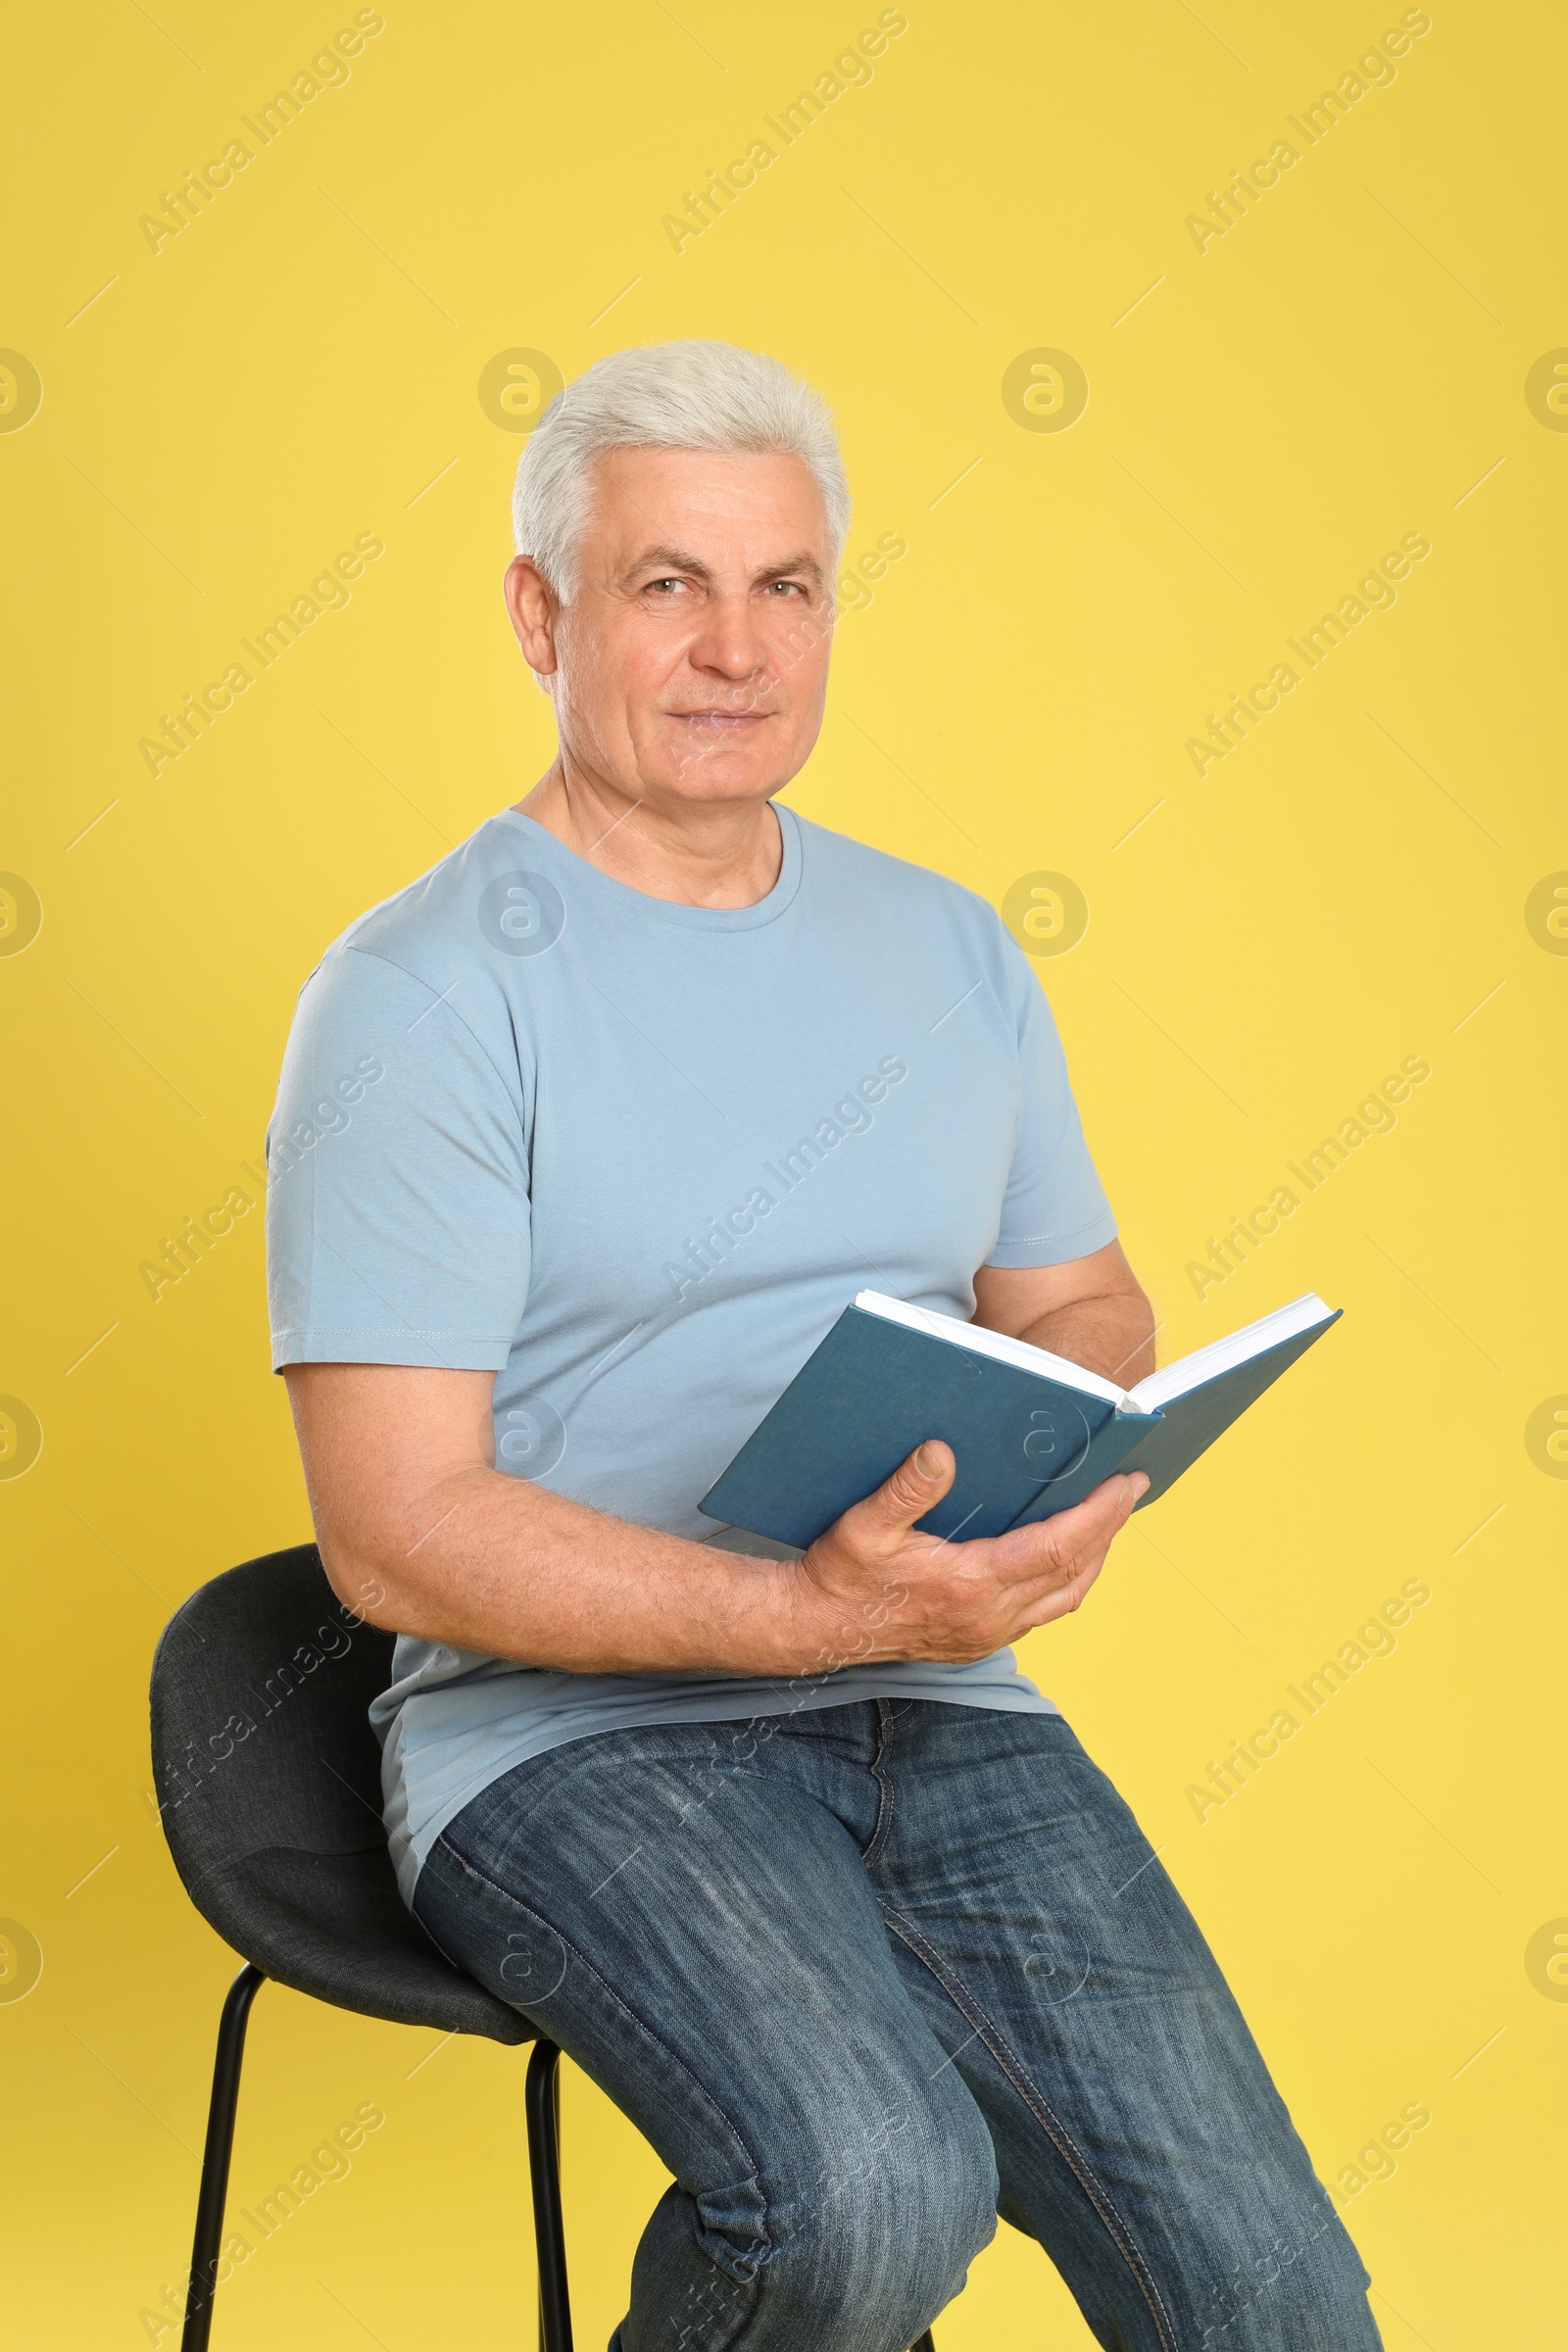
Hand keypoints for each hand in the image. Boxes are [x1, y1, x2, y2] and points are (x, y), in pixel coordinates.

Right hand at [793, 1442, 1148, 1668]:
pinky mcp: (979, 1641)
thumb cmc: (840, 1575)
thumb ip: (907, 1489)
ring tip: (1109, 1520)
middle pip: (1076, 1573)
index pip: (1059, 1548)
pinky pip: (1044, 1611)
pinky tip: (1065, 1556)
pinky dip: (1067, 1580)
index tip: (1125, 1485)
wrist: (817, 1628)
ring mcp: (988, 1634)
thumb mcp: (864, 1526)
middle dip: (1110, 1529)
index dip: (1099, 1515)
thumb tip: (941, 1452)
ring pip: (1066, 1598)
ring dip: (1094, 1558)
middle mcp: (990, 1617)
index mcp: (971, 1584)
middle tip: (1132, 1490)